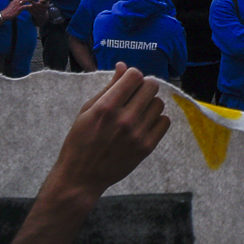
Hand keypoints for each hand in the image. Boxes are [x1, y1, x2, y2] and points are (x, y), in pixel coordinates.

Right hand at [3, 0, 34, 18]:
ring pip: (25, 0)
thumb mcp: (13, 4)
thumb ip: (17, 2)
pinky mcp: (18, 9)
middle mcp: (17, 1)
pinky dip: (28, 5)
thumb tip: (22, 1)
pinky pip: (24, 6)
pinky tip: (31, 5)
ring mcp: (17, 4)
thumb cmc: (9, 10)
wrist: (5, 14)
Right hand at [45, 65, 170, 202]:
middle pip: (151, 86)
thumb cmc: (79, 141)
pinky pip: (164, 122)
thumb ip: (108, 88)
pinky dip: (157, 119)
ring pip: (159, 103)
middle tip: (135, 94)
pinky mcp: (146, 148)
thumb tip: (123, 66)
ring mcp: (137, 134)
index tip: (128, 82)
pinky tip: (144, 123)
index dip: (132, 75)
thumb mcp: (87, 111)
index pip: (134, 76)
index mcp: (106, 107)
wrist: (81, 177)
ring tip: (138, 111)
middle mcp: (124, 119)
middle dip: (143, 86)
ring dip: (150, 103)